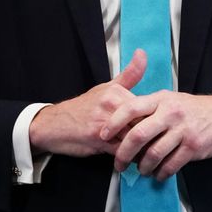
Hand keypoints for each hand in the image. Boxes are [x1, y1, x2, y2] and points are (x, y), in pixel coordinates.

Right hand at [29, 49, 146, 156]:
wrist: (53, 125)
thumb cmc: (82, 108)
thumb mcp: (105, 88)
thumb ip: (129, 75)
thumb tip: (143, 54)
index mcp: (116, 92)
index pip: (147, 108)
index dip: (154, 120)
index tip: (158, 127)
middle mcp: (111, 105)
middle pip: (143, 123)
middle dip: (151, 135)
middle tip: (156, 143)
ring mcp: (104, 122)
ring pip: (134, 138)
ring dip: (142, 148)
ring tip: (146, 153)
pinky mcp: (98, 139)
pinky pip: (122, 150)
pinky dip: (128, 156)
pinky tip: (129, 157)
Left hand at [100, 92, 211, 180]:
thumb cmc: (193, 108)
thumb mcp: (170, 99)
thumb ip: (149, 108)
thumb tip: (124, 120)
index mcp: (161, 99)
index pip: (131, 107)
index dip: (114, 122)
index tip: (102, 134)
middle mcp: (170, 112)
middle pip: (138, 134)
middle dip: (123, 152)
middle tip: (118, 163)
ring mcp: (182, 130)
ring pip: (154, 153)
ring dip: (143, 166)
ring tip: (140, 170)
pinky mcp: (193, 146)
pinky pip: (171, 164)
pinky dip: (161, 173)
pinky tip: (158, 174)